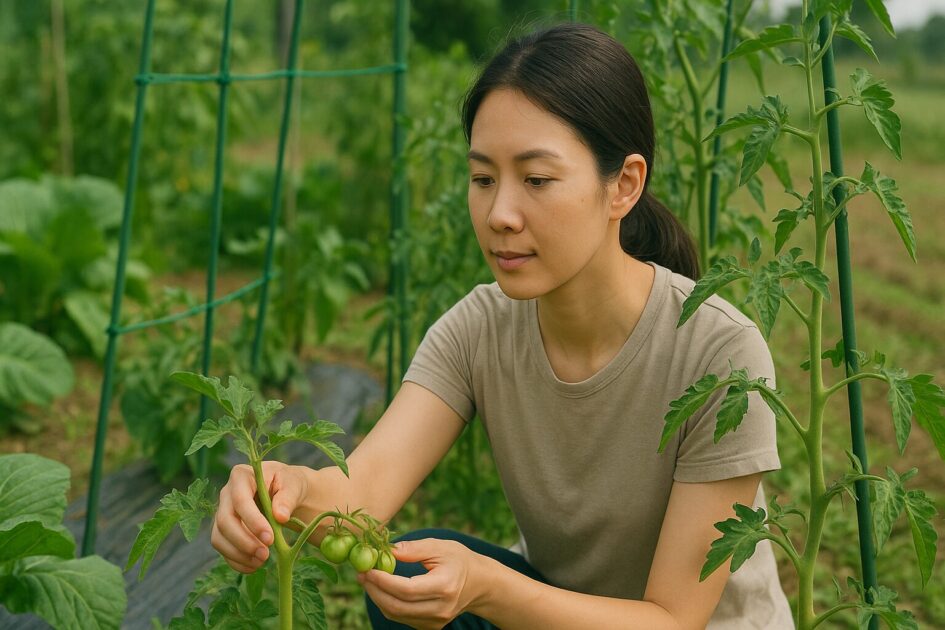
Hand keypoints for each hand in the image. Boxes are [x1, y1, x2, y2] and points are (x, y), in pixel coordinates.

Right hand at [211, 461, 308, 572]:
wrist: (286, 492)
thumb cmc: (289, 484)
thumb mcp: (294, 484)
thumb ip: (287, 497)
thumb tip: (280, 516)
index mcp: (241, 476)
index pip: (240, 500)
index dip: (252, 521)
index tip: (269, 538)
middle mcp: (226, 494)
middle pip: (224, 521)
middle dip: (243, 541)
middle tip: (265, 554)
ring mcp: (222, 512)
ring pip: (219, 537)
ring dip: (238, 554)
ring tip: (262, 561)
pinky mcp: (224, 530)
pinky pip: (223, 548)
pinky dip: (236, 561)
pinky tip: (254, 566)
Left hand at [358, 538, 487, 629]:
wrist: (479, 583)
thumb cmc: (459, 560)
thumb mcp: (440, 546)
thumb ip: (413, 549)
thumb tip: (386, 550)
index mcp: (445, 586)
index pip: (407, 590)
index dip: (384, 581)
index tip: (367, 568)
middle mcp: (440, 609)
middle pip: (398, 606)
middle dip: (374, 590)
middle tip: (361, 573)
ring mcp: (435, 621)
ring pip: (396, 614)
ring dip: (377, 597)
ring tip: (367, 579)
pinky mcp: (430, 626)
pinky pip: (402, 617)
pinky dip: (387, 603)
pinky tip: (381, 588)